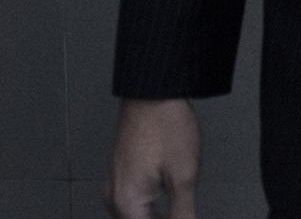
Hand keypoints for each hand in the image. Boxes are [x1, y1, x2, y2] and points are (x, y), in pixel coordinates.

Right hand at [105, 98, 199, 217]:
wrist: (153, 94)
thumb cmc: (166, 128)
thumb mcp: (183, 176)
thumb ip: (183, 213)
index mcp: (126, 203)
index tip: (184, 216)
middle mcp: (115, 197)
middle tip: (184, 212)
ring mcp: (116, 184)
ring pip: (136, 215)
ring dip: (158, 216)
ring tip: (181, 211)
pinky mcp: (123, 173)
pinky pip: (134, 201)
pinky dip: (151, 208)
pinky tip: (170, 205)